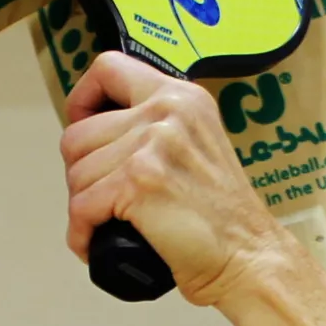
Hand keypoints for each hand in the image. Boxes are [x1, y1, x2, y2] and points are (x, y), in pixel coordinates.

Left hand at [62, 54, 286, 307]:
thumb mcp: (200, 145)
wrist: (249, 257)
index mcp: (182, 97)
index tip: (83, 127)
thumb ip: (160, 128)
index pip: (108, 68)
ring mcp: (152, 145)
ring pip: (76, 174)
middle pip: (78, 134)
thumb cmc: (224, 218)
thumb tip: (100, 134)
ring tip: (106, 224)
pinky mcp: (138, 182)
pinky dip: (81, 233)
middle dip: (81, 174)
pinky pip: (81, 206)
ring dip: (83, 206)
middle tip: (102, 199)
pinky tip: (93, 243)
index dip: (83, 100)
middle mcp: (167, 111)